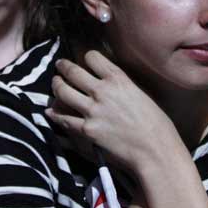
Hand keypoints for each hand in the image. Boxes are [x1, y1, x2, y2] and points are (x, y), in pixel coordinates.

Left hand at [45, 50, 186, 178]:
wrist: (155, 150)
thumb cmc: (156, 124)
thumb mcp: (140, 94)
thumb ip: (122, 86)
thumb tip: (108, 83)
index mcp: (119, 79)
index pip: (92, 57)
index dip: (86, 57)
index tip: (84, 60)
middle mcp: (103, 91)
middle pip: (73, 71)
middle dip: (63, 66)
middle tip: (60, 65)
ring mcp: (93, 110)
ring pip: (63, 91)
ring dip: (56, 85)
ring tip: (56, 84)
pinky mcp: (87, 130)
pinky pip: (63, 119)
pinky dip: (55, 114)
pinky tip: (51, 111)